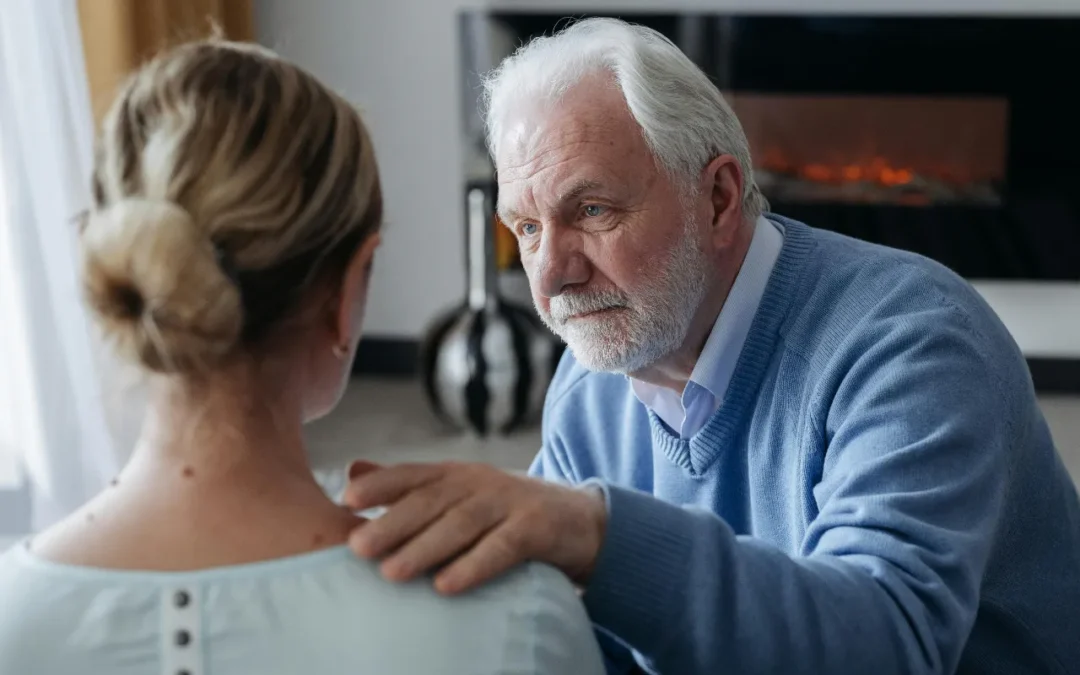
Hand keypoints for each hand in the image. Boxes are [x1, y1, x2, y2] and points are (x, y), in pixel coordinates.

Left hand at [341, 461, 606, 594]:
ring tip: (391, 572)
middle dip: (392, 523)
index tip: (346, 499)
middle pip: (431, 501)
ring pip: (462, 523)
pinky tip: (447, 585)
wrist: (579, 520)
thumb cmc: (504, 511)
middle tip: (356, 547)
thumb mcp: (458, 494)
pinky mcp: (537, 527)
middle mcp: (479, 482)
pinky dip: (474, 565)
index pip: (413, 474)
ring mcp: (510, 501)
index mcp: (455, 474)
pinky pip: (503, 547)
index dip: (381, 484)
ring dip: (425, 547)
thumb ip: (407, 486)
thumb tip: (353, 472)